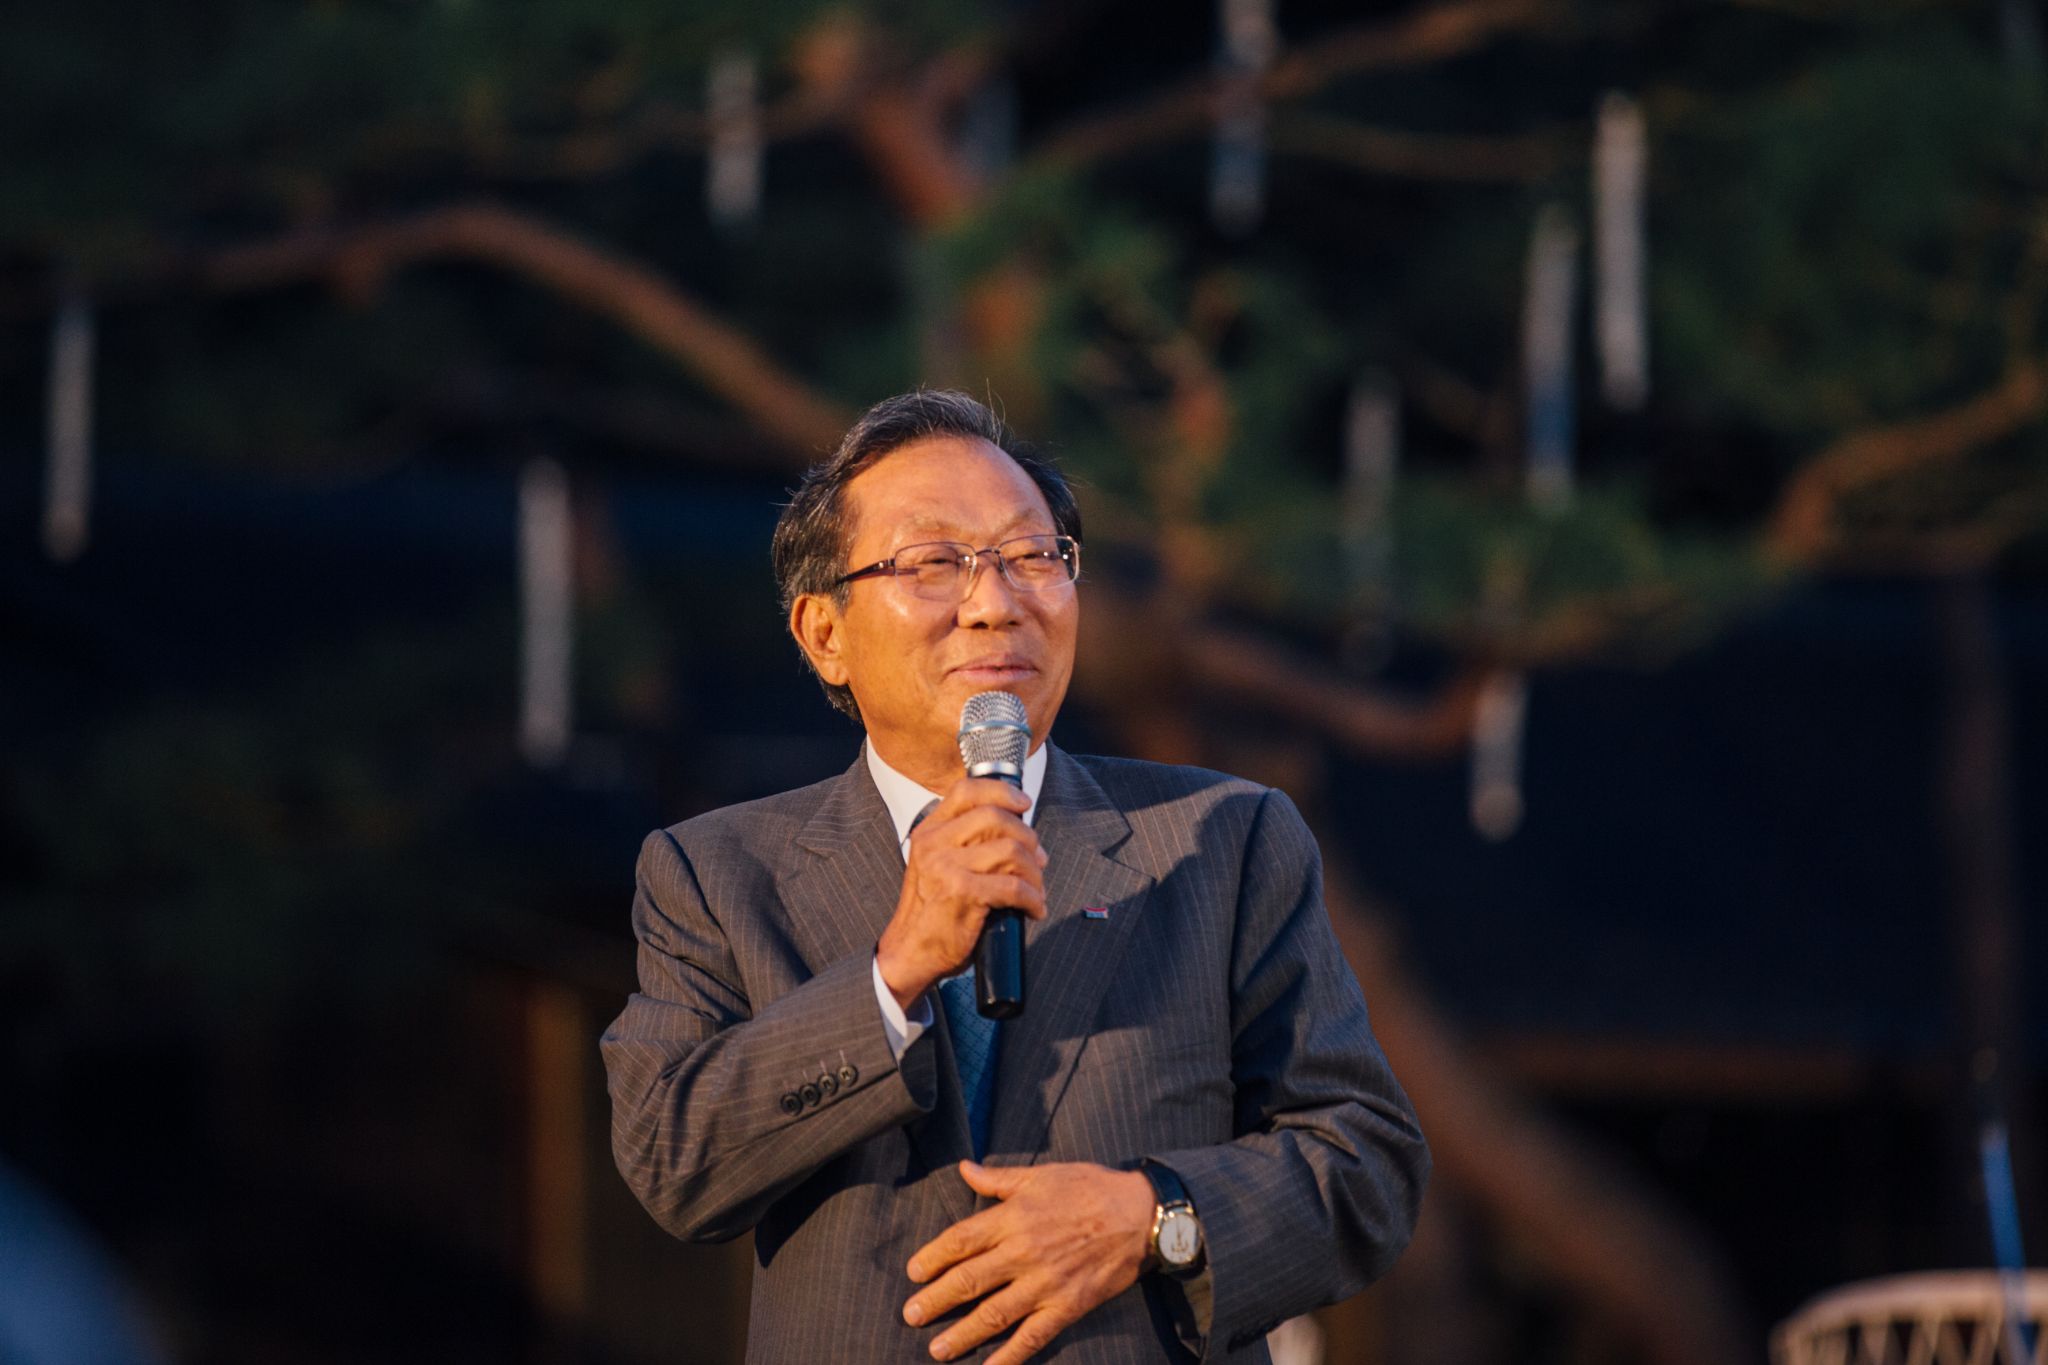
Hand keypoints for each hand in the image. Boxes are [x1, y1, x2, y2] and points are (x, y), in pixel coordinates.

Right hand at [877, 778, 1047, 1007]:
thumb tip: (1018, 833)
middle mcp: (933, 843)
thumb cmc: (932, 912)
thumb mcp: (938, 866)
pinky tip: (1034, 909)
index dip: (1001, 792)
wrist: (909, 952)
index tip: (1024, 804)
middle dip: (1028, 837)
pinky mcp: (962, 893)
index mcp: (928, 832)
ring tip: (1036, 890)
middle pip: (995, 816)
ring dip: (1034, 872)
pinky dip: (1032, 898)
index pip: (966, 791)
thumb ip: (965, 844)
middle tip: (1038, 860)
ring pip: (1011, 850)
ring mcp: (946, 867)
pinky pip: (1013, 885)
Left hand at [902, 1160, 1154, 1363]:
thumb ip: (999, 1179)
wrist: (1141, 1215)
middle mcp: (1023, 1252)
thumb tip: (963, 1169)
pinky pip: (1032, 1336)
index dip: (933, 1258)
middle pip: (969, 1280)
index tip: (914, 1273)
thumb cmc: (1090, 1188)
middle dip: (936, 1300)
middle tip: (911, 1315)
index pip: (961, 1240)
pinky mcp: (1067, 1306)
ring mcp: (1045, 1283)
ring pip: (994, 1314)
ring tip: (937, 1349)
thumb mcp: (1042, 1175)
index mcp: (1014, 1217)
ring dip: (962, 1334)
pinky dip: (1009, 1356)